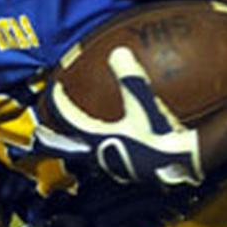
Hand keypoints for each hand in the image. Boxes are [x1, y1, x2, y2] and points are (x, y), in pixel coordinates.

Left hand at [35, 47, 202, 186]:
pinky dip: (105, 151)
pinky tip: (118, 147)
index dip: (59, 105)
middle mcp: (103, 159)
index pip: (70, 121)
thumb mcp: (145, 105)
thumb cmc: (162, 139)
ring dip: (81, 148)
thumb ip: (130, 79)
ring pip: (91, 158)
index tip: (53, 92)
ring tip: (76, 141)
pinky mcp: (133, 173)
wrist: (185, 165)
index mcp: (100, 142)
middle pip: (71, 149)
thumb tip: (118, 52)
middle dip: (55, 141)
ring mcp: (118, 168)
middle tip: (40, 138)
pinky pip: (111, 160)